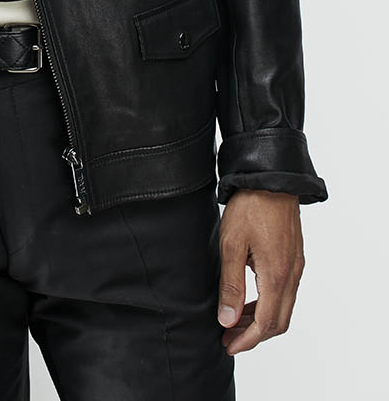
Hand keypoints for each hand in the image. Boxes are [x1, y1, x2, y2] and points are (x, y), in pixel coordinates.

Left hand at [216, 189, 304, 355]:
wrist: (271, 178)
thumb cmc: (250, 207)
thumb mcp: (231, 245)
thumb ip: (231, 285)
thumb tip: (228, 320)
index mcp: (277, 275)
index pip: (266, 323)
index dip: (247, 339)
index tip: (228, 345)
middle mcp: (292, 274)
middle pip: (279, 321)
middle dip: (254, 334)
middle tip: (229, 337)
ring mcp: (295, 265)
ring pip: (283, 306)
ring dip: (261, 319)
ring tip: (235, 320)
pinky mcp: (294, 256)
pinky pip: (285, 291)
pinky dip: (268, 302)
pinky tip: (249, 298)